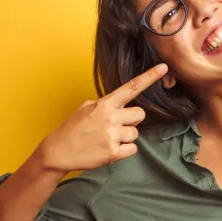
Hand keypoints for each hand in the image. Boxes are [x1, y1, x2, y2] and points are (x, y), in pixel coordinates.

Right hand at [37, 63, 168, 172]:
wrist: (58, 151)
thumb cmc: (72, 129)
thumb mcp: (85, 108)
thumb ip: (104, 104)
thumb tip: (118, 104)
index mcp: (104, 104)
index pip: (131, 87)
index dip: (149, 77)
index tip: (163, 68)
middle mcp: (111, 117)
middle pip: (140, 115)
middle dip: (131, 121)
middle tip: (115, 127)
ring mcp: (112, 135)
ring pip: (135, 134)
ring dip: (125, 138)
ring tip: (106, 140)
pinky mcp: (113, 153)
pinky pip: (132, 149)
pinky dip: (123, 151)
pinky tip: (108, 149)